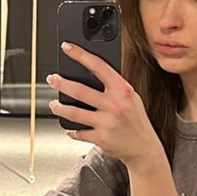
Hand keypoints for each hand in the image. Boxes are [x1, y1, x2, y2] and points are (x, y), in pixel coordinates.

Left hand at [47, 41, 164, 166]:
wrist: (144, 148)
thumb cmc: (136, 120)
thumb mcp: (131, 97)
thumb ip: (114, 86)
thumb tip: (91, 71)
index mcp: (122, 90)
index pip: (98, 66)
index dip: (80, 55)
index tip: (67, 47)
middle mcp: (114, 105)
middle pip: (80, 90)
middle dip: (61, 83)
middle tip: (52, 79)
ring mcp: (106, 122)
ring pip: (74, 112)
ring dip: (59, 107)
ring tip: (53, 104)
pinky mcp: (100, 138)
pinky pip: (79, 132)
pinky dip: (71, 130)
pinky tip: (69, 128)